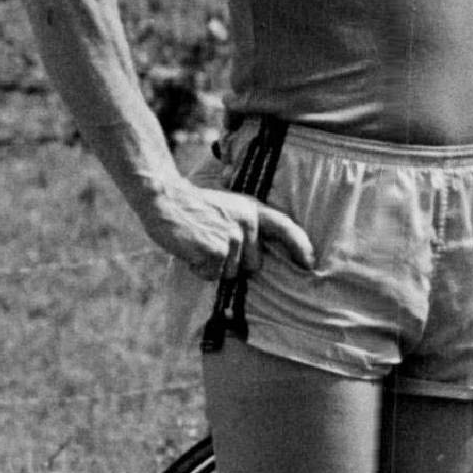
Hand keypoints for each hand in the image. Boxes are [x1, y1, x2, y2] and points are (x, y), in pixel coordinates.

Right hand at [143, 178, 313, 280]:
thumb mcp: (228, 209)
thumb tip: (257, 259)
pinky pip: (212, 274)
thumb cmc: (193, 208)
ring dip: (213, 267)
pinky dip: (199, 268)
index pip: (285, 228)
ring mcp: (233, 237)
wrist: (163, 198)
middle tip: (210, 244)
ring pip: (230, 273)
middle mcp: (248, 223)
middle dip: (232, 264)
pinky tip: (190, 250)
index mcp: (253, 210)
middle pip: (253, 266)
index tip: (309, 263)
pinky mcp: (216, 250)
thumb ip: (245, 227)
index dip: (300, 247)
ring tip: (198, 245)